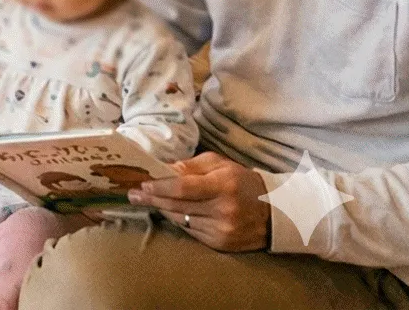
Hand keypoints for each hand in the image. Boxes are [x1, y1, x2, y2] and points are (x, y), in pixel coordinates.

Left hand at [135, 154, 270, 251]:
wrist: (276, 212)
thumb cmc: (243, 182)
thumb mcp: (220, 165)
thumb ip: (191, 166)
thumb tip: (163, 169)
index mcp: (223, 186)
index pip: (182, 188)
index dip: (159, 187)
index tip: (142, 185)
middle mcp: (223, 210)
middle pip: (177, 206)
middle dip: (151, 199)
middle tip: (132, 194)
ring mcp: (222, 230)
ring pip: (180, 220)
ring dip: (162, 210)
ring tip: (146, 201)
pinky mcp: (221, 244)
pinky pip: (190, 231)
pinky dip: (179, 221)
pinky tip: (171, 213)